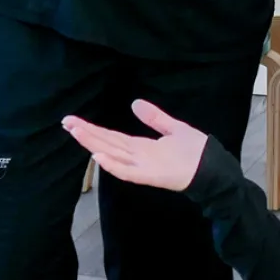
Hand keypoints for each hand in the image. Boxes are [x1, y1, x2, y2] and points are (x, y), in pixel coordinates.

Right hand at [64, 100, 208, 191]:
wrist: (213, 170)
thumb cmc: (195, 152)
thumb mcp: (174, 128)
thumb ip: (154, 117)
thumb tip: (135, 103)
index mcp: (141, 146)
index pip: (111, 136)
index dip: (92, 128)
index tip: (72, 120)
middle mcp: (137, 156)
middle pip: (107, 142)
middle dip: (86, 133)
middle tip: (65, 122)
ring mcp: (142, 166)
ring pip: (113, 154)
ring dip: (94, 144)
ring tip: (75, 132)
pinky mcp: (151, 176)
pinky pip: (128, 172)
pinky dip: (113, 165)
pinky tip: (98, 156)